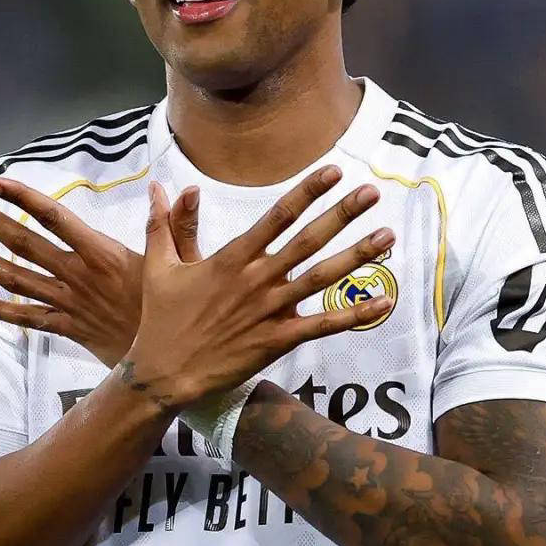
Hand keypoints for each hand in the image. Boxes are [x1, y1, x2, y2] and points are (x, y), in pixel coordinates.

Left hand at [0, 178, 202, 367]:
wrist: (168, 365)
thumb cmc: (177, 310)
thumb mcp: (182, 262)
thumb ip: (176, 224)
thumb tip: (182, 189)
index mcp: (102, 253)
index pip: (55, 218)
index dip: (23, 199)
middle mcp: (77, 275)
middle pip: (22, 243)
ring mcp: (68, 302)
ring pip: (15, 278)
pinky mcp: (67, 328)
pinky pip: (26, 318)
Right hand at [124, 166, 394, 409]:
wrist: (163, 373)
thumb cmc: (161, 318)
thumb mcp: (157, 266)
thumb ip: (164, 224)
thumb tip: (158, 186)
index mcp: (232, 258)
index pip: (277, 217)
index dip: (307, 192)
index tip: (334, 172)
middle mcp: (256, 279)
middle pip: (308, 240)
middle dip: (342, 214)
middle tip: (372, 192)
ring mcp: (269, 310)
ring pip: (322, 278)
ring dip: (357, 256)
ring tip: (388, 235)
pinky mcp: (277, 341)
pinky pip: (323, 326)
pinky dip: (355, 315)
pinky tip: (384, 302)